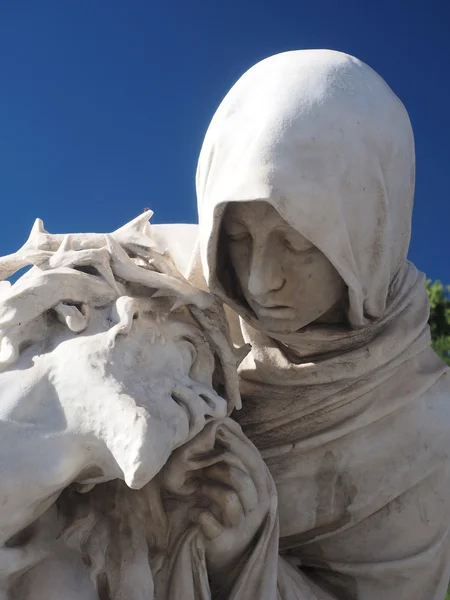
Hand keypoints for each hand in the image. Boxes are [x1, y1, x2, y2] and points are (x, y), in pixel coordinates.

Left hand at [162, 419, 274, 576]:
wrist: (227, 551)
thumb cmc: (227, 507)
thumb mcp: (235, 478)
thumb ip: (235, 454)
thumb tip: (226, 422)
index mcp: (263, 486)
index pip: (254, 460)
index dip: (235, 444)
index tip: (216, 432)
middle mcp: (258, 506)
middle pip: (241, 477)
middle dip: (217, 465)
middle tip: (199, 463)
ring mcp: (242, 524)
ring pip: (228, 497)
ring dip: (207, 488)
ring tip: (197, 487)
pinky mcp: (225, 541)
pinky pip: (209, 521)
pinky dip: (197, 513)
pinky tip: (194, 511)